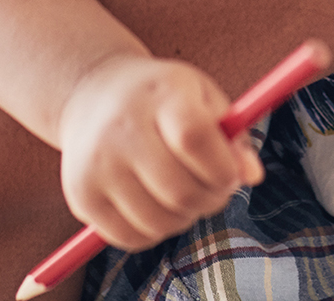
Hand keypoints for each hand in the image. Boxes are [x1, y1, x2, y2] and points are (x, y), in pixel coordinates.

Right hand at [55, 54, 264, 249]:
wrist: (93, 94)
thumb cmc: (163, 100)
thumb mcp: (202, 98)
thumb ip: (232, 136)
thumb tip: (252, 176)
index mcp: (161, 94)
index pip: (195, 138)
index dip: (224, 168)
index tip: (231, 173)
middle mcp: (122, 128)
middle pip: (179, 190)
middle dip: (211, 199)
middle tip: (214, 190)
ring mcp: (96, 165)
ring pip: (158, 222)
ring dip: (184, 218)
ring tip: (184, 194)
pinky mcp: (81, 197)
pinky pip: (131, 239)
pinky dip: (154, 232)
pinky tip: (157, 205)